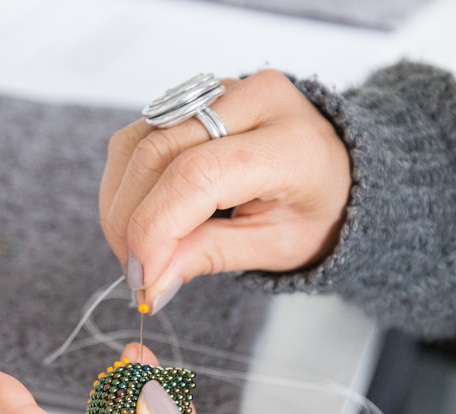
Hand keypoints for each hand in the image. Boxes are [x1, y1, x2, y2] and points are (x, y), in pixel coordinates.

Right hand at [100, 70, 350, 312]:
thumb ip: (210, 256)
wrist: (335, 173)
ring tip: (135, 249)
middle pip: (158, 155)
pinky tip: (138, 217)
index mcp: (289, 143)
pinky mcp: (193, 98)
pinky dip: (126, 184)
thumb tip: (150, 281)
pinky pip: (138, 136)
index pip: (199, 175)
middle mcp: (254, 101)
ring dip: (120, 203)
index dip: (155, 227)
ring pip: (137, 142)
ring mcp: (220, 91)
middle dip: (131, 221)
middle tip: (136, 273)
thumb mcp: (274, 247)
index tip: (142, 276)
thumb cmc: (315, 210)